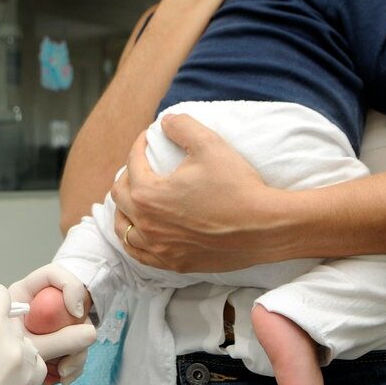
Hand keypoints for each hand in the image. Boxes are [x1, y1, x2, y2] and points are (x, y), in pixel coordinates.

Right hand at [0, 285, 45, 384]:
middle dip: (0, 325)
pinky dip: (24, 362)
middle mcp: (13, 344)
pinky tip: (7, 374)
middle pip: (13, 321)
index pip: (1, 296)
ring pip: (25, 341)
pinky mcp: (34, 384)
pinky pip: (35, 361)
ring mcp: (26, 365)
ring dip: (13, 345)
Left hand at [8, 264, 95, 384]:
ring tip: (63, 373)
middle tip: (71, 352)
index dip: (69, 287)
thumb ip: (59, 340)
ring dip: (76, 354)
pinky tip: (62, 377)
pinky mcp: (55, 341)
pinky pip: (73, 346)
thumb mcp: (31, 348)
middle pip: (73, 306)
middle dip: (77, 333)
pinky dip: (71, 363)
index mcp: (25, 294)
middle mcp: (39, 305)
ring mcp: (49, 323)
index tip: (75, 313)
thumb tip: (92, 333)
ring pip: (77, 329)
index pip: (53, 275)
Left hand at [111, 115, 285, 271]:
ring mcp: (159, 248)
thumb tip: (166, 121)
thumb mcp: (210, 144)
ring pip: (123, 229)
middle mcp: (146, 224)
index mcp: (148, 195)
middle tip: (140, 166)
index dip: (139, 146)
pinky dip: (134, 240)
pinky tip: (141, 232)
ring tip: (133, 199)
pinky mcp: (174, 263)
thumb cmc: (237, 186)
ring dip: (124, 210)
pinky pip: (140, 254)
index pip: (132, 164)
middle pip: (120, 196)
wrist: (265, 227)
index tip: (149, 139)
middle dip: (126, 176)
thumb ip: (182, 127)